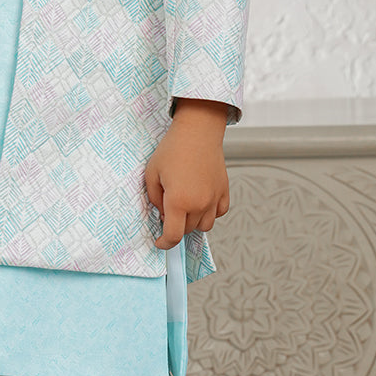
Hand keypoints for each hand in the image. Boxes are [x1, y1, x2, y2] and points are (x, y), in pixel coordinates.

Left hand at [144, 99, 229, 249]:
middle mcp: (199, 204)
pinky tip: (200, 201)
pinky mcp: (224, 191)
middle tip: (168, 208)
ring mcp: (214, 198)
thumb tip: (162, 213)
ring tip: (185, 206)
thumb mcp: (151, 174)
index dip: (164, 243)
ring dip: (193, 222)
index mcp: (179, 201)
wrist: (197, 132)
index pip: (173, 236)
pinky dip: (210, 213)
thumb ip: (153, 199)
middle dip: (176, 226)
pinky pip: (218, 213)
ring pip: (204, 225)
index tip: (159, 242)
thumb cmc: (172, 150)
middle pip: (188, 230)